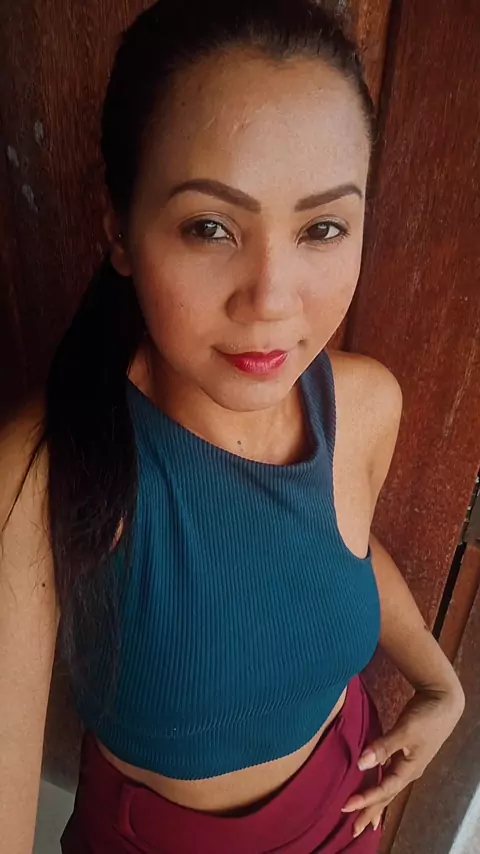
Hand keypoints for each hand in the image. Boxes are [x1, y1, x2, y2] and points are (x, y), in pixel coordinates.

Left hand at [342, 686, 464, 837]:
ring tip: (365, 819)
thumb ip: (383, 746)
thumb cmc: (426, 716)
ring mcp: (408, 762)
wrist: (442, 699)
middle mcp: (409, 770)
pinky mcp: (406, 752)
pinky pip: (390, 775)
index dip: (365, 799)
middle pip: (387, 796)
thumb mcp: (406, 730)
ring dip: (376, 802)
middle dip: (371, 812)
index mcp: (410, 769)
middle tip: (354, 830)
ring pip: (389, 787)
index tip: (346, 807)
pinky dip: (381, 784)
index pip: (384, 789)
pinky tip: (375, 786)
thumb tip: (361, 764)